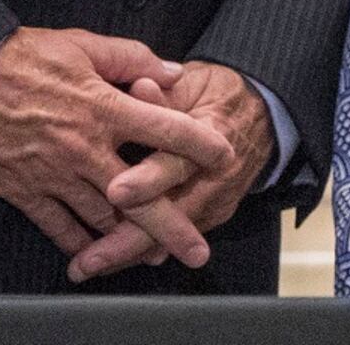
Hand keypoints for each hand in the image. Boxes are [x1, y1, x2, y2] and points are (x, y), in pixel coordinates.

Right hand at [0, 29, 239, 261]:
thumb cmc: (20, 56)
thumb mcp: (82, 44)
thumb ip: (132, 58)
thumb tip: (174, 71)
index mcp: (105, 107)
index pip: (167, 130)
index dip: (201, 145)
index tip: (225, 158)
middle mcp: (85, 147)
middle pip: (140, 195)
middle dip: (173, 225)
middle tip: (197, 250)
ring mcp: (54, 173)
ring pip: (102, 217)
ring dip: (129, 240)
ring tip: (154, 256)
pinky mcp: (22, 190)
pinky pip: (57, 226)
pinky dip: (79, 243)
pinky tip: (95, 255)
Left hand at [66, 62, 275, 282]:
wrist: (261, 111)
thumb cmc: (217, 94)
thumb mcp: (191, 84)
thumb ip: (162, 94)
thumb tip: (139, 88)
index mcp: (215, 137)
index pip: (178, 162)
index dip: (147, 179)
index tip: (115, 190)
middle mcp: (218, 177)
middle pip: (172, 215)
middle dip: (127, 240)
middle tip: (89, 258)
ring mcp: (217, 201)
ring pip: (172, 237)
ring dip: (128, 253)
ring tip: (87, 266)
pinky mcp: (213, 215)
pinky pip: (175, 240)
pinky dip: (142, 250)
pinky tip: (110, 261)